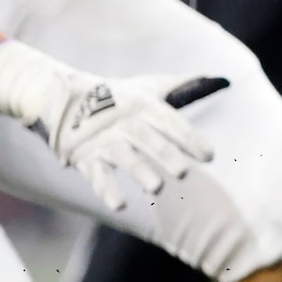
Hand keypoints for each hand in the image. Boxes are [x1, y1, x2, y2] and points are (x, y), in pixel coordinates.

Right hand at [0, 42, 225, 212]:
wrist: (64, 95)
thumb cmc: (119, 95)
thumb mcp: (148, 87)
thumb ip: (181, 85)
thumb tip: (217, 76)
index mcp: (144, 106)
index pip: (171, 122)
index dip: (190, 139)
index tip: (210, 156)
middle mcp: (125, 123)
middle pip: (148, 139)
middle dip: (166, 156)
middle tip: (184, 173)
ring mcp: (104, 140)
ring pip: (123, 157)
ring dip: (139, 172)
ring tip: (156, 188)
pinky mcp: (86, 155)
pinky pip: (97, 174)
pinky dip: (107, 190)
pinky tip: (120, 205)